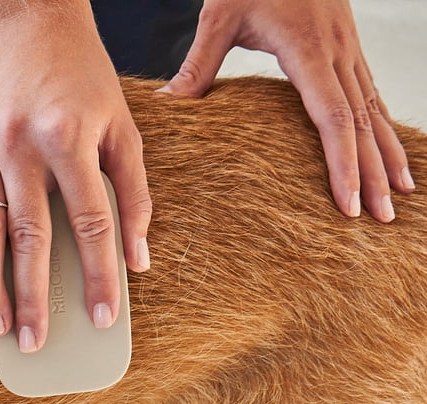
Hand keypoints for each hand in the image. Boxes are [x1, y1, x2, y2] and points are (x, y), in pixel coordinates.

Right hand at [0, 1, 151, 351]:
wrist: (29, 18)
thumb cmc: (84, 77)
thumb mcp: (124, 127)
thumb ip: (134, 195)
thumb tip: (138, 260)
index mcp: (70, 138)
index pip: (89, 225)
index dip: (98, 276)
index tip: (101, 318)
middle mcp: (22, 145)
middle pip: (28, 238)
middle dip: (32, 297)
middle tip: (34, 342)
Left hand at [160, 0, 414, 221]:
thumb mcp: (220, 15)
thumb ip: (199, 65)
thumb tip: (167, 105)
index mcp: (309, 51)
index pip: (335, 119)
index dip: (344, 165)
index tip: (348, 204)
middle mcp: (338, 53)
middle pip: (364, 124)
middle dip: (375, 174)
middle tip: (382, 218)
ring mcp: (348, 50)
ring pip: (376, 111)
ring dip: (389, 155)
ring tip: (400, 195)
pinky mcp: (348, 49)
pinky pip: (372, 96)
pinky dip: (384, 129)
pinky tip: (389, 151)